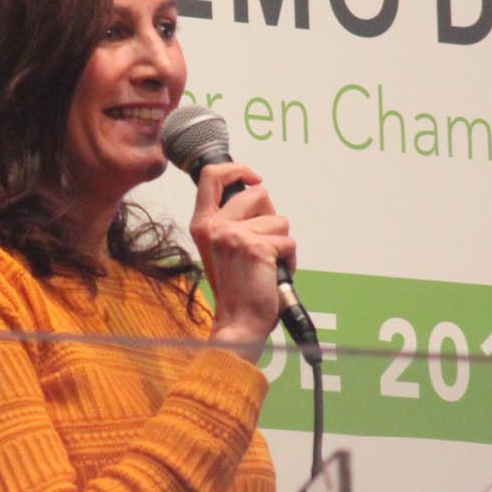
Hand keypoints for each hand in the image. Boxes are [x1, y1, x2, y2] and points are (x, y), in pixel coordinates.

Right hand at [188, 162, 296, 358]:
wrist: (238, 322)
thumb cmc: (235, 288)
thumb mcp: (221, 248)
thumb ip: (231, 221)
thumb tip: (257, 195)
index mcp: (203, 224)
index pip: (212, 176)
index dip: (238, 169)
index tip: (253, 178)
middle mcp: (215, 226)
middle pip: (257, 193)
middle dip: (271, 215)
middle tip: (266, 240)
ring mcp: (234, 235)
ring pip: (279, 220)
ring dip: (281, 242)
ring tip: (267, 264)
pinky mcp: (257, 247)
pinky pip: (288, 241)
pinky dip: (289, 258)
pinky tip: (273, 274)